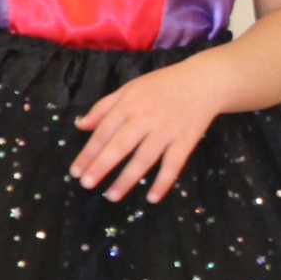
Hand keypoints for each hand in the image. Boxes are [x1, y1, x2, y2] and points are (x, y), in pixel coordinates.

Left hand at [72, 61, 226, 203]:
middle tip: (86, 184)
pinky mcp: (186, 140)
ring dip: (127, 179)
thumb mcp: (130, 89)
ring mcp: (167, 130)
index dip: (88, 153)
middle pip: (120, 145)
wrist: (204, 81)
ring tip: (112, 196)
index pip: (104, 132)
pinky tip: (153, 198)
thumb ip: (104, 106)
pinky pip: (174, 164)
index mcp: (129, 104)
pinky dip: (164, 182)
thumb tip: (81, 126)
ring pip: (144, 158)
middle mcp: (146, 117)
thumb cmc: (163, 85)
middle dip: (102, 166)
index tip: (75, 172)